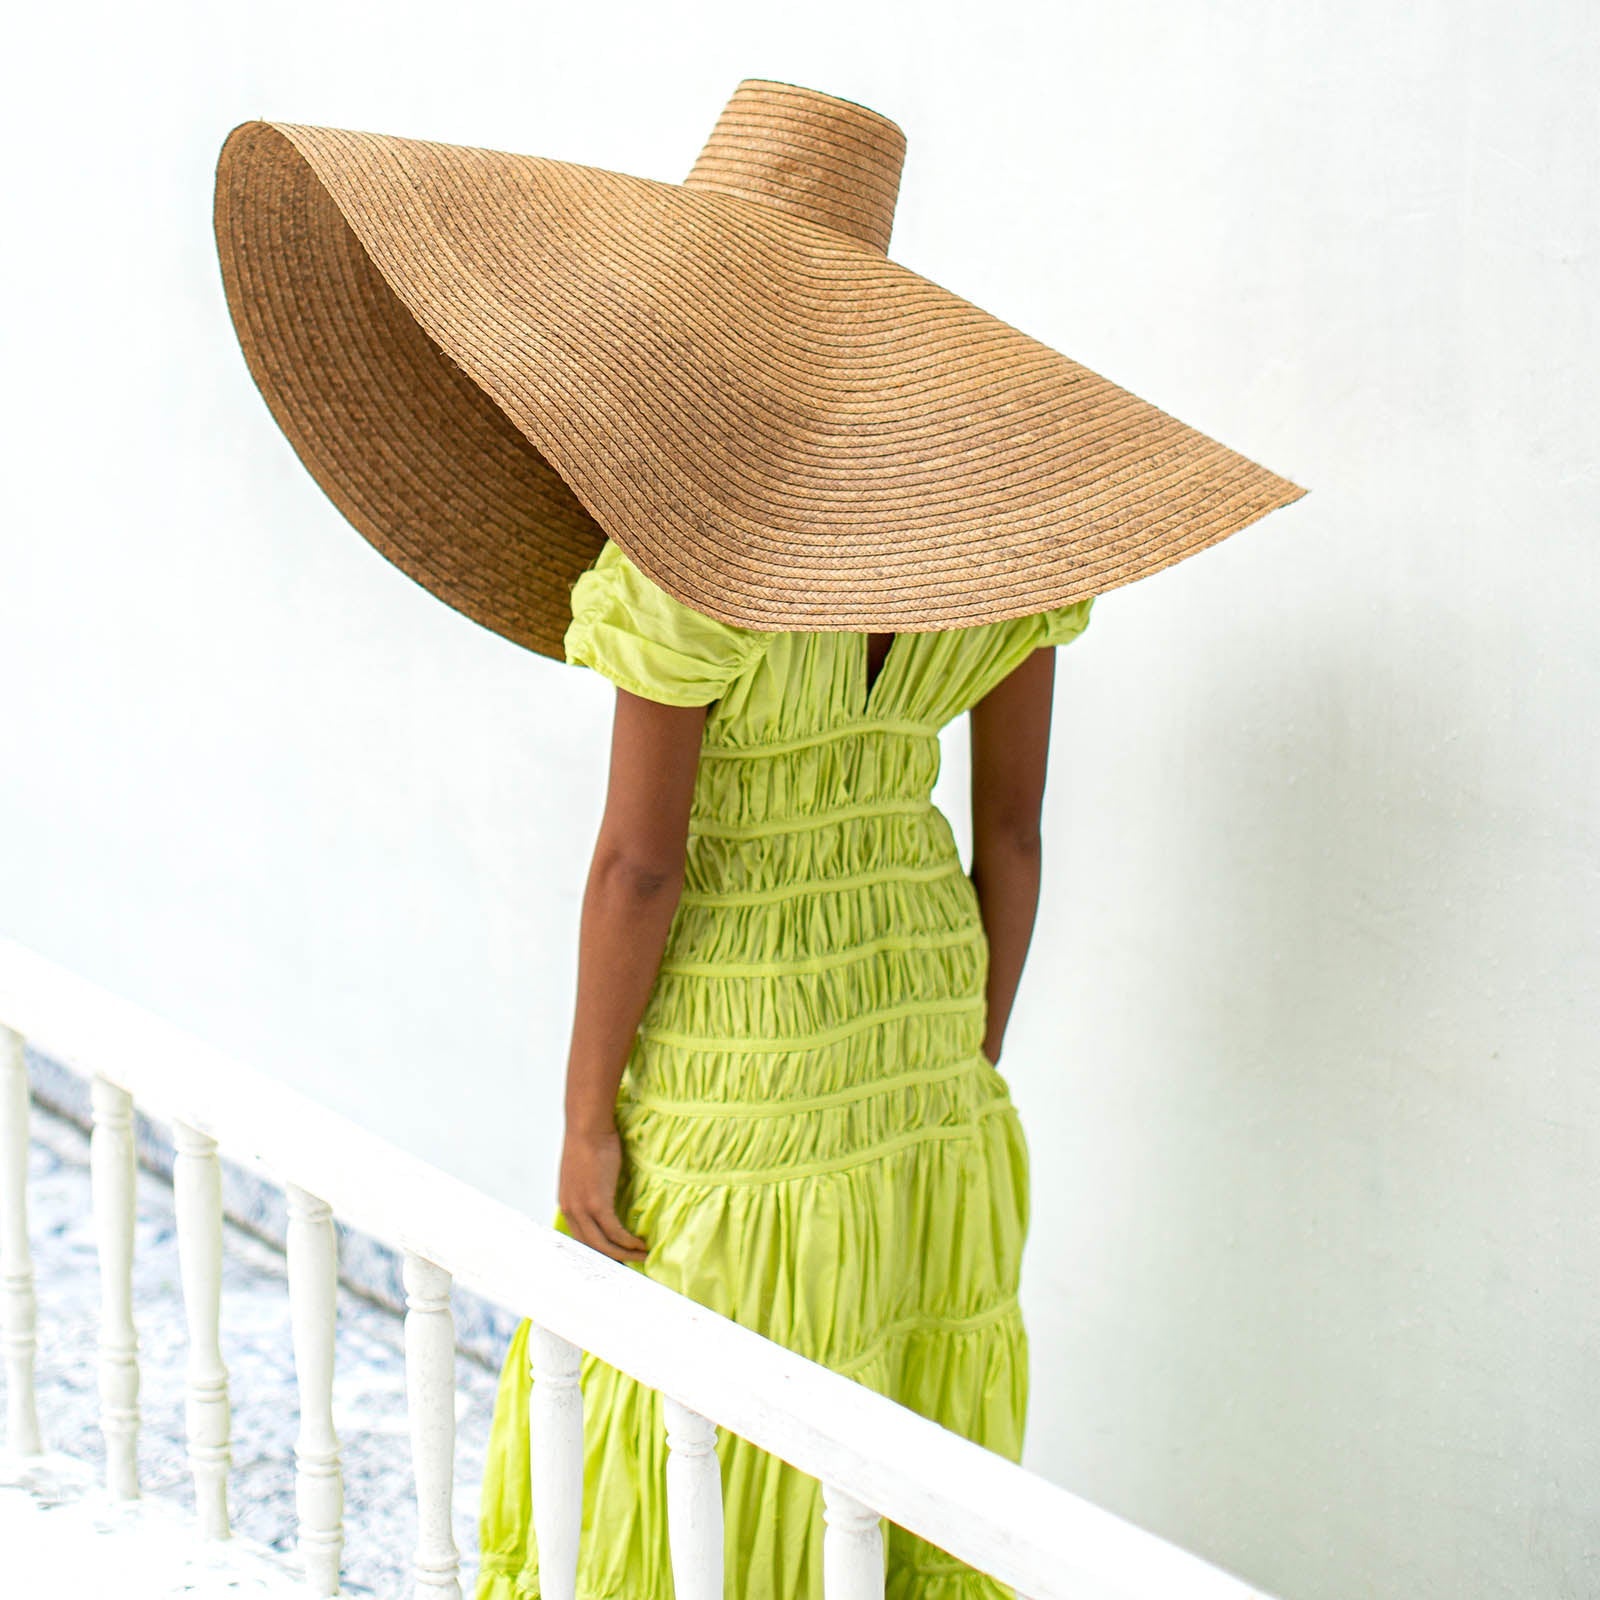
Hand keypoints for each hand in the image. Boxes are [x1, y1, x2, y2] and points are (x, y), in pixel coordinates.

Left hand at [558, 1122, 648, 1263]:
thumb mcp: (585, 1170)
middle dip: (612, 1258)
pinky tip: (640, 1243)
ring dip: (624, 1253)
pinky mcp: (596, 1204)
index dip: (599, 1249)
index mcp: (567, 1203)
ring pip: (602, 1244)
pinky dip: (628, 1242)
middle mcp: (571, 1210)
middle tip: (631, 1263)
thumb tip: (605, 1194)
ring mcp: (582, 1208)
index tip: (616, 1256)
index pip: (581, 1237)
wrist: (588, 1127)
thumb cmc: (590, 1140)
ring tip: (642, 1255)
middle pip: (591, 1246)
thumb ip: (590, 1187)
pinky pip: (614, 1232)